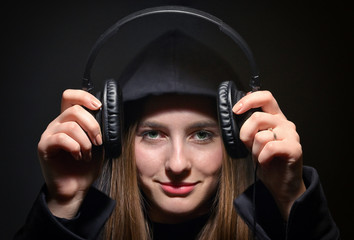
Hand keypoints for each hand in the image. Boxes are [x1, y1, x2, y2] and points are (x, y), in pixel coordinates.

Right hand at [38, 89, 102, 217]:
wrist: (76, 188)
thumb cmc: (86, 167)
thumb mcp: (99, 144)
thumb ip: (99, 128)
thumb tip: (107, 116)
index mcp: (70, 120)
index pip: (70, 97)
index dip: (84, 96)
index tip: (99, 106)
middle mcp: (58, 124)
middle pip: (74, 109)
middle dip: (92, 125)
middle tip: (98, 141)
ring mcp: (50, 134)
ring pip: (71, 126)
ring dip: (86, 141)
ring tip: (88, 154)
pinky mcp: (44, 147)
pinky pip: (62, 139)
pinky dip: (76, 148)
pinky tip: (79, 157)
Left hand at [233, 91, 305, 219]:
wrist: (280, 184)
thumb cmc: (266, 161)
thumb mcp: (252, 141)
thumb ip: (248, 126)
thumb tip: (238, 109)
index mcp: (274, 117)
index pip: (265, 97)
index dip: (249, 100)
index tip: (236, 110)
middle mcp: (284, 123)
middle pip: (257, 117)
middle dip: (245, 134)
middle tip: (249, 146)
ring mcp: (291, 135)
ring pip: (261, 135)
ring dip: (255, 150)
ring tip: (261, 157)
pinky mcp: (295, 149)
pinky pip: (270, 148)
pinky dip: (262, 157)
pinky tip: (266, 162)